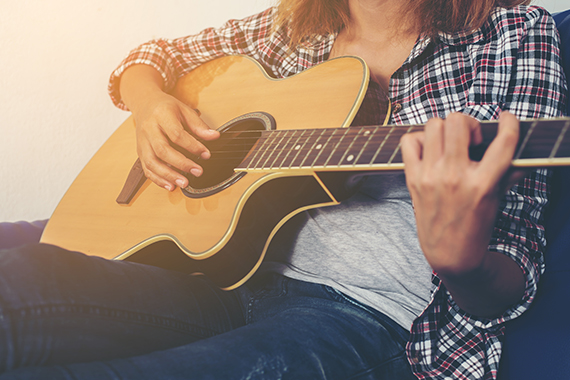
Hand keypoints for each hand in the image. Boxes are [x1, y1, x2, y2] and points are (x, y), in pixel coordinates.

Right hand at [120, 65, 219, 190]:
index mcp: (161, 115)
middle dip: (181, 164)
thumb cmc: (165, 107)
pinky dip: (158, 179)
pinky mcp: (140, 151)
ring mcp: (142, 141)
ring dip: (168, 175)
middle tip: (197, 172)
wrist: (144, 104)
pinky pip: (146, 168)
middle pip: (162, 150)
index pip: (176, 134)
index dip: (192, 146)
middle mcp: (148, 129)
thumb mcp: (184, 110)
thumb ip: (199, 125)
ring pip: (152, 162)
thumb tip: (214, 136)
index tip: (206, 154)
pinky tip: (170, 185)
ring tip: (184, 183)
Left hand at [400, 112, 524, 315]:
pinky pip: (409, 141)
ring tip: (451, 144)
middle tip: (471, 139)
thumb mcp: (498, 199)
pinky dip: (419, 139)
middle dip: (469, 124)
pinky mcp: (413, 178)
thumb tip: (522, 152)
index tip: (508, 119)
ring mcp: (430, 176)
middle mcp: (454, 177)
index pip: (502, 142)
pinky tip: (430, 150)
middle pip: (457, 122)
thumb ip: (510, 173)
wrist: (450, 253)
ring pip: (433, 125)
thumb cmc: (476, 226)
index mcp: (482, 184)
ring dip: (445, 129)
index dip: (510, 123)